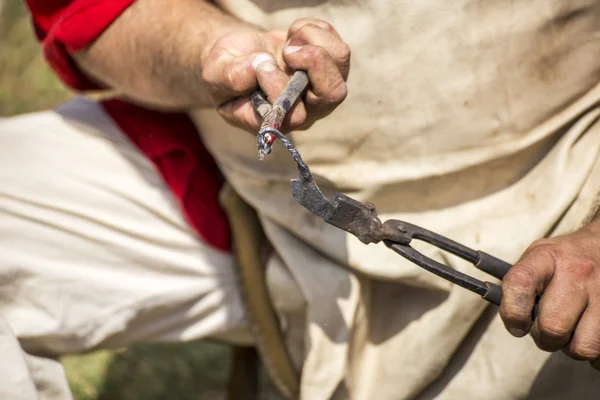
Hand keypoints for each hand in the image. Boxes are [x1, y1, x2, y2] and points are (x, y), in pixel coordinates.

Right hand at [201, 18, 349, 132]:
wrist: (236, 56)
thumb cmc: (225, 73)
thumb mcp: (216, 76)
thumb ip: (232, 77)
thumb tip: (260, 68)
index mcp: (280, 121)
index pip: (297, 114)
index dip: (280, 88)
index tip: (259, 65)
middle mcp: (307, 108)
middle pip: (334, 92)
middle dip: (313, 62)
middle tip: (287, 51)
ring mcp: (321, 83)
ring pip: (340, 60)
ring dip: (312, 40)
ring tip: (288, 42)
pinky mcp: (328, 60)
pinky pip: (333, 38)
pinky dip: (312, 28)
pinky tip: (292, 36)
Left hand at [500, 220, 599, 369]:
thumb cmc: (562, 261)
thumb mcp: (536, 259)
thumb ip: (519, 287)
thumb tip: (513, 324)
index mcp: (546, 257)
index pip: (519, 283)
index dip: (512, 312)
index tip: (516, 324)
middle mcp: (577, 272)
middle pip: (553, 327)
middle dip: (545, 338)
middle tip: (546, 330)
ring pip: (582, 346)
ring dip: (571, 347)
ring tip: (570, 331)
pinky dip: (592, 351)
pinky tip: (587, 333)